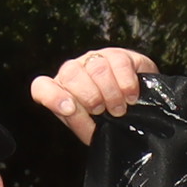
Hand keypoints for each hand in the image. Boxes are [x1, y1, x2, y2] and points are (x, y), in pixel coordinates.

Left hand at [32, 47, 159, 143]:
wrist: (144, 114)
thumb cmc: (112, 123)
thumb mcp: (93, 131)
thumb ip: (78, 123)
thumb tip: (71, 109)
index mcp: (62, 92)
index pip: (42, 88)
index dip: (53, 97)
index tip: (69, 109)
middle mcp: (74, 72)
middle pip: (70, 74)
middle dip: (90, 96)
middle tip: (104, 110)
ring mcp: (95, 60)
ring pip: (96, 67)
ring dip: (110, 92)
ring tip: (120, 107)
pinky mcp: (119, 55)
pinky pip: (119, 62)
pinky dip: (126, 83)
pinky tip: (131, 96)